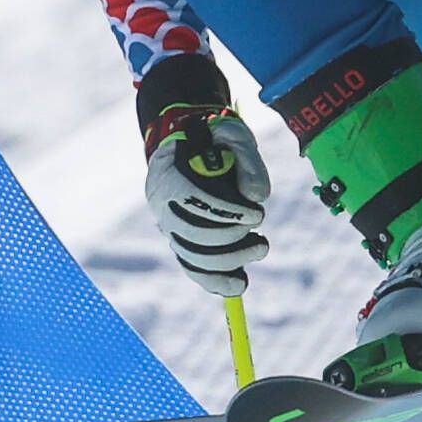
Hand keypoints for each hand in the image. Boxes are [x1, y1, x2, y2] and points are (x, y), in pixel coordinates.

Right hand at [135, 51, 267, 294]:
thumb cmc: (216, 141)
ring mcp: (169, 227)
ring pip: (194, 256)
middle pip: (192, 233)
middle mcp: (161, 204)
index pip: (191, 198)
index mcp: (168, 172)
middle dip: (233, 236)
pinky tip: (241, 283)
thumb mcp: (234, 137)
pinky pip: (193, 269)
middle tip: (260, 232)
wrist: (194, 149)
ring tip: (260, 247)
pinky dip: (217, 281)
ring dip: (232, 259)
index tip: (256, 214)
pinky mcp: (181, 243)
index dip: (226, 211)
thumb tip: (256, 197)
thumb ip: (248, 161)